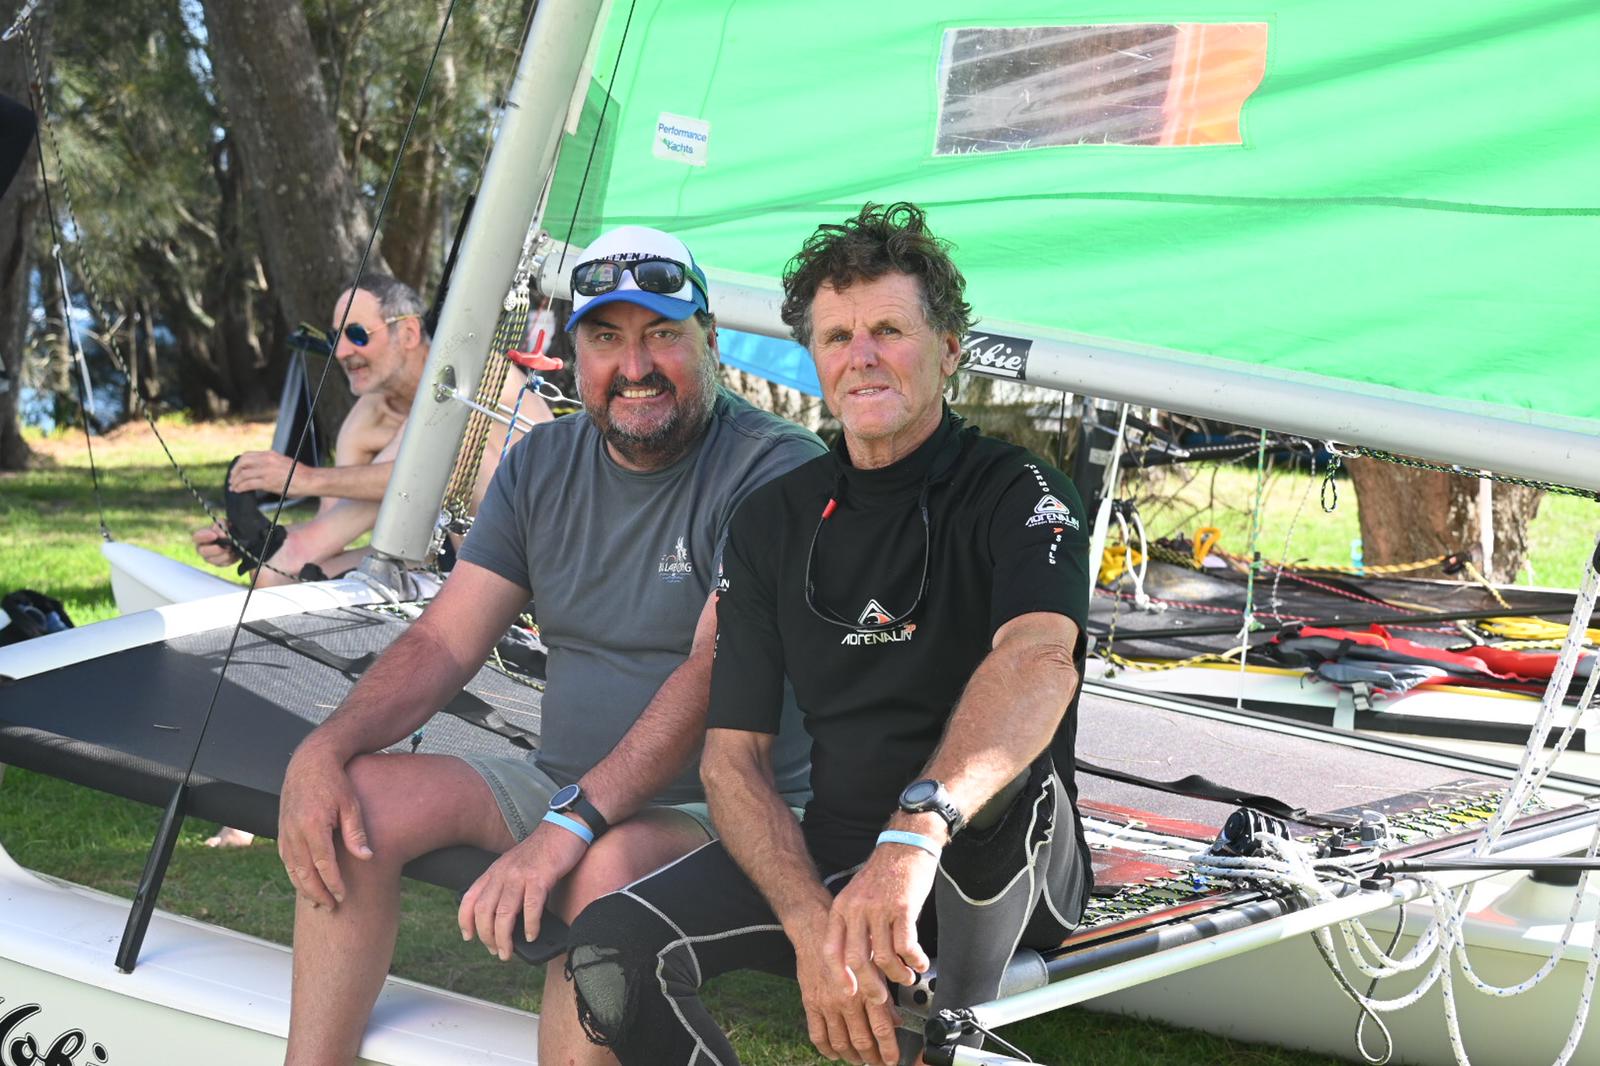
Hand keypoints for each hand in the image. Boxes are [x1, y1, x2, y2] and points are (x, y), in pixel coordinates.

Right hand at [192, 523, 239, 567]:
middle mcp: (203, 548)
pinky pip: (224, 564)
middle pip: (203, 551)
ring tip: (232, 548)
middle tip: (227, 546)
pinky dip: (231, 559)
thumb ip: (222, 525)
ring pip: (213, 560)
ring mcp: (210, 558)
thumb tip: (222, 534)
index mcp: (201, 537)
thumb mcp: (225, 523)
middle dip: (215, 549)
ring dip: (225, 554)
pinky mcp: (220, 564)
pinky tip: (235, 553)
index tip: (215, 535)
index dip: (204, 537)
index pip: (196, 537)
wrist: (237, 538)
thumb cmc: (227, 529)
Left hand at [229, 449, 303, 495]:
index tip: (236, 471)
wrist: (310, 480)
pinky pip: (248, 484)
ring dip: (236, 481)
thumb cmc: (300, 475)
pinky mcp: (267, 482)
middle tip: (232, 479)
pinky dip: (240, 487)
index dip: (239, 463)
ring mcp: (267, 471)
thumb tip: (261, 473)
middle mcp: (267, 460)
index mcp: (270, 454)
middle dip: (234, 471)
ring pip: (243, 474)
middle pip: (242, 462)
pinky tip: (238, 490)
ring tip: (234, 487)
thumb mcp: (283, 464)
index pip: (248, 455)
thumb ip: (271, 465)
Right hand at [277, 742, 371, 907]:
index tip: (343, 897)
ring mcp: (285, 831)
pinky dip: (295, 874)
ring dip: (304, 888)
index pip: (323, 864)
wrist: (310, 762)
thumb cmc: (335, 781)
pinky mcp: (282, 830)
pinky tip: (305, 883)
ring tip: (319, 902)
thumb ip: (356, 832)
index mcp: (313, 825)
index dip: (333, 884)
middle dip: (318, 893)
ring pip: (292, 869)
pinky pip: (286, 859)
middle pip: (304, 873)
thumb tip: (367, 858)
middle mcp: (294, 831)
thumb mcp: (351, 803)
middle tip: (332, 907)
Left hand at [457, 822, 588, 960]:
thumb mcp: (515, 866)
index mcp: (495, 871)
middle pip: (484, 911)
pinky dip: (530, 926)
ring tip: (508, 952)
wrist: (564, 828)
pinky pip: (530, 908)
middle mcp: (503, 873)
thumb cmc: (543, 851)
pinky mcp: (540, 877)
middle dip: (486, 937)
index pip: (470, 898)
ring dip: (504, 939)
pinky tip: (532, 936)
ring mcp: (520, 875)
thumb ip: (507, 886)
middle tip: (496, 951)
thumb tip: (506, 918)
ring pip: (503, 914)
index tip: (469, 937)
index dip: (465, 921)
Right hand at [793, 908, 902, 1064]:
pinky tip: (835, 1053)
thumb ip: (885, 993)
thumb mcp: (874, 964)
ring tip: (860, 1061)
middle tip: (878, 1063)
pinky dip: (827, 1049)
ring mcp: (827, 1004)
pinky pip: (818, 1035)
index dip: (888, 1050)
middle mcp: (847, 999)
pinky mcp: (810, 1004)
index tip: (892, 1060)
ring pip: (841, 1042)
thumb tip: (896, 1020)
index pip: (881, 1028)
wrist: (816, 930)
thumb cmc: (847, 943)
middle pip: (862, 1040)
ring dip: (852, 1057)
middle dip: (872, 1058)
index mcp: (866, 988)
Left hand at [826, 842, 937, 990]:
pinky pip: (906, 947)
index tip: (849, 993)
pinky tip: (920, 963)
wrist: (905, 846)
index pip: (832, 949)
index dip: (838, 976)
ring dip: (898, 975)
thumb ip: (855, 926)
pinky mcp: (903, 908)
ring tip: (907, 977)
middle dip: (870, 986)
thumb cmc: (883, 875)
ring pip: (884, 957)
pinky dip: (915, 961)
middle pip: (857, 960)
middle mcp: (857, 909)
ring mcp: (879, 909)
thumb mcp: (858, 897)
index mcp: (842, 908)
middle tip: (881, 998)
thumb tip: (861, 964)